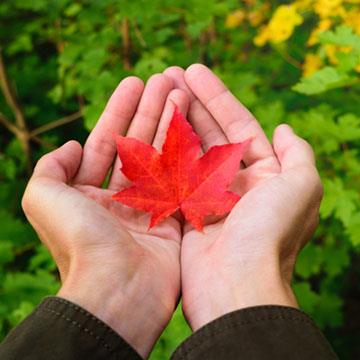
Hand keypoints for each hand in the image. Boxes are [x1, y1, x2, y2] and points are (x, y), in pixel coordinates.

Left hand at [22, 74, 189, 356]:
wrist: (117, 290)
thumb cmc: (80, 243)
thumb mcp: (43, 198)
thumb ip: (50, 166)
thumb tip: (73, 145)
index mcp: (89, 193)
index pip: (106, 141)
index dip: (119, 110)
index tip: (135, 81)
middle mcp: (120, 197)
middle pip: (137, 143)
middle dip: (150, 109)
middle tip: (165, 78)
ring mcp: (150, 206)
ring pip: (162, 155)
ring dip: (170, 122)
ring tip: (180, 91)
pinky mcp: (174, 217)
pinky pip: (181, 176)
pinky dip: (187, 150)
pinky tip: (193, 123)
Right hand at [163, 65, 322, 330]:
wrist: (235, 285)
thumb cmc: (270, 234)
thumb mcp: (302, 187)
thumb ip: (297, 154)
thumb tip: (284, 129)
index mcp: (264, 174)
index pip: (238, 124)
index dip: (217, 96)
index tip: (194, 70)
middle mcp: (235, 182)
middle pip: (210, 132)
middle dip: (191, 102)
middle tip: (168, 73)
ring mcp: (206, 195)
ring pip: (187, 149)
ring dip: (174, 119)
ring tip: (156, 90)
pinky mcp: (182, 210)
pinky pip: (170, 173)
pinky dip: (160, 150)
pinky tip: (148, 125)